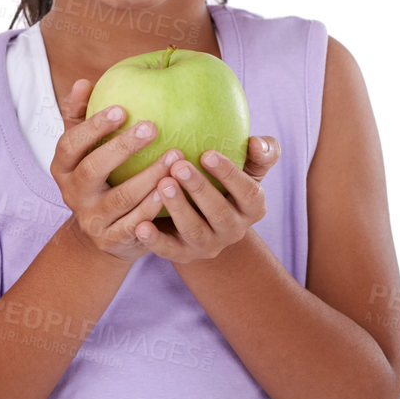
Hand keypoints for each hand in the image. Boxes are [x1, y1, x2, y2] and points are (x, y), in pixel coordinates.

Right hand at [53, 80, 175, 260]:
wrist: (102, 234)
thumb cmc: (99, 178)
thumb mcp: (85, 150)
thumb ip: (82, 117)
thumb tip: (84, 82)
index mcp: (62, 168)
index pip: (69, 144)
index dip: (92, 127)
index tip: (121, 108)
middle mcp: (72, 194)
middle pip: (92, 170)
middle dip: (121, 148)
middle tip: (152, 127)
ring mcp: (91, 219)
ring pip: (120, 198)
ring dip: (148, 176)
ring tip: (176, 155)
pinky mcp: (112, 239)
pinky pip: (135, 223)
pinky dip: (153, 207)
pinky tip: (173, 189)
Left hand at [135, 136, 277, 262]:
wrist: (202, 219)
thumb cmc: (223, 182)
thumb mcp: (246, 168)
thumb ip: (259, 154)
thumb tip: (256, 143)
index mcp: (253, 208)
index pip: (249, 193)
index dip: (230, 175)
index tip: (207, 154)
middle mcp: (234, 230)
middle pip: (220, 213)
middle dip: (199, 189)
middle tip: (178, 166)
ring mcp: (208, 245)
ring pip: (194, 230)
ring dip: (178, 207)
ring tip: (161, 184)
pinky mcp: (182, 254)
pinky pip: (168, 250)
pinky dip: (154, 240)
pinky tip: (140, 226)